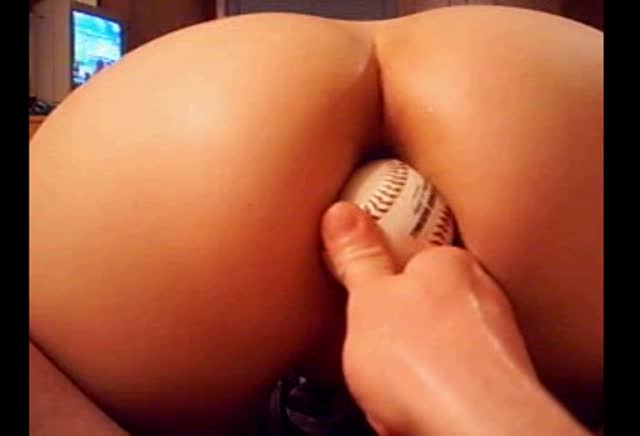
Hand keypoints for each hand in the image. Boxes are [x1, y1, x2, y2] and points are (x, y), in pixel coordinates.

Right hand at [321, 201, 590, 435]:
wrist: (475, 426)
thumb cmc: (425, 362)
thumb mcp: (367, 298)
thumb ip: (356, 255)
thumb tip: (341, 213)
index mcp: (448, 263)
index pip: (409, 257)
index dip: (380, 282)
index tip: (363, 297)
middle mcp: (480, 293)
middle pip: (422, 302)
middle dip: (394, 328)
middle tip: (373, 346)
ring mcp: (494, 337)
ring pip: (436, 344)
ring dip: (411, 363)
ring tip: (392, 383)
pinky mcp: (497, 379)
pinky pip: (450, 377)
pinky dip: (431, 389)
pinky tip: (417, 403)